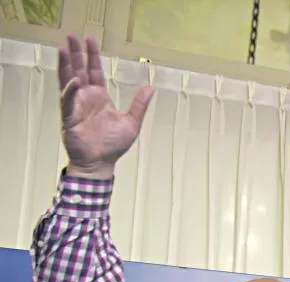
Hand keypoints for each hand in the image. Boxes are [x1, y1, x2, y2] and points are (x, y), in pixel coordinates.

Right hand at [59, 35, 153, 178]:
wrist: (101, 164)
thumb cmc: (113, 146)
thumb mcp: (132, 123)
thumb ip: (139, 105)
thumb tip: (151, 88)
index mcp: (100, 97)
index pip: (95, 70)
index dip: (93, 55)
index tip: (91, 39)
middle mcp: (86, 98)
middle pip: (79, 69)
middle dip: (76, 53)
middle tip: (73, 35)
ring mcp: (76, 106)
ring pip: (68, 80)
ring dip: (66, 64)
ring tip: (64, 47)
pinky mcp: (69, 117)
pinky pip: (68, 101)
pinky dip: (70, 90)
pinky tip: (74, 80)